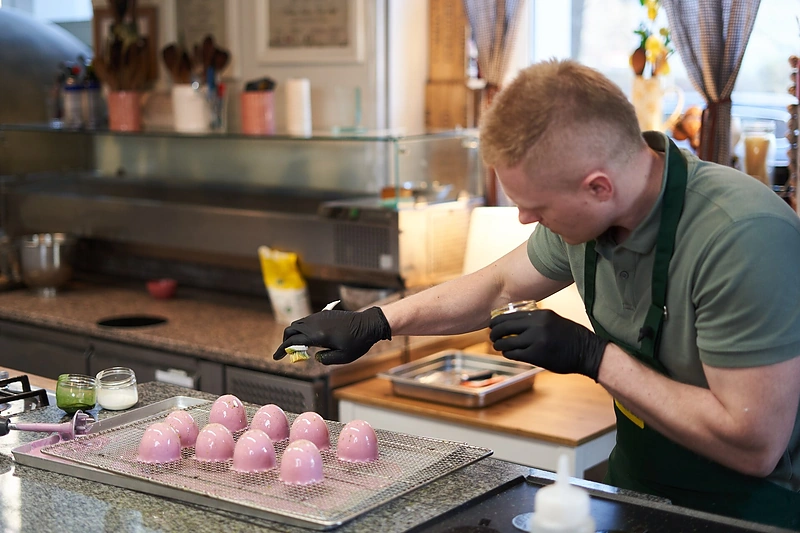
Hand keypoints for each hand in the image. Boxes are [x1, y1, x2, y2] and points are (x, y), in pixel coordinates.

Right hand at [273, 307, 391, 364]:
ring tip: (296, 346)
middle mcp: (315, 323)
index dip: (282, 349)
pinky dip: (302, 328)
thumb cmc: (358, 342)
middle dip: (285, 341)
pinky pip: (307, 320)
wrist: (369, 324)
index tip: (276, 357)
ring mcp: (319, 316)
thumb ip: (326, 359)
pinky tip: (308, 337)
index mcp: (318, 335)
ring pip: (298, 323)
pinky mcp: (324, 313)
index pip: (293, 341)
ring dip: (293, 333)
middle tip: (285, 352)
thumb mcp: (343, 357)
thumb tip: (316, 357)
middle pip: (291, 329)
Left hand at [489, 309, 607, 379]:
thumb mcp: (553, 320)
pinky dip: (508, 353)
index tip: (492, 324)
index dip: (497, 320)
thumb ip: (535, 320)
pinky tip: (507, 353)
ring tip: (498, 346)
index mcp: (541, 314)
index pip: (511, 315)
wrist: (587, 351)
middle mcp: (538, 325)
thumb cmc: (570, 336)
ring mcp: (537, 340)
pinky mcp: (537, 355)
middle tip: (492, 336)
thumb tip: (513, 322)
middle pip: (505, 327)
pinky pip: (514, 353)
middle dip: (494, 332)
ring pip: (507, 342)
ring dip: (499, 345)